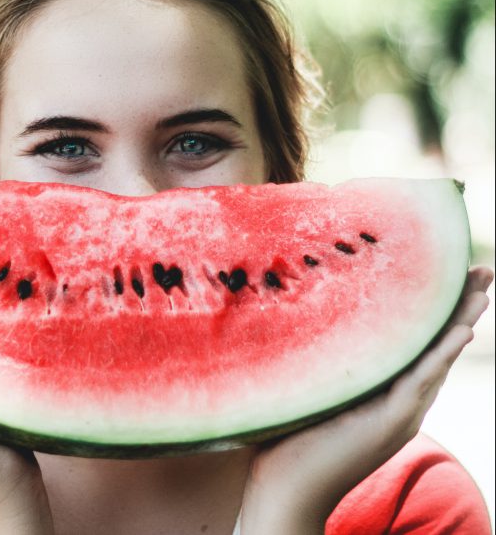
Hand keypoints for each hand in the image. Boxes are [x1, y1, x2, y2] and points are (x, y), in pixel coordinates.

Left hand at [241, 266, 492, 533]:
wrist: (285, 491)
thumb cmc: (287, 440)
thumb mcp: (313, 389)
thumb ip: (324, 361)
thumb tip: (303, 314)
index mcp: (383, 392)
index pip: (417, 343)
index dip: (434, 310)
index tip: (446, 273)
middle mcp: (400, 401)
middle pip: (436, 345)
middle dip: (459, 307)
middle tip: (481, 270)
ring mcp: (400, 413)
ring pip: (438, 358)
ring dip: (461, 320)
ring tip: (482, 287)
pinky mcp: (390, 422)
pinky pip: (421, 381)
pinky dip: (442, 354)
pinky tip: (462, 328)